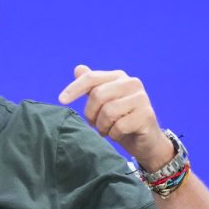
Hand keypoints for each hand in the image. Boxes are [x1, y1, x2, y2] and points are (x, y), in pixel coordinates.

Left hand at [58, 64, 172, 170]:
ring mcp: (141, 98)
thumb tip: (78, 68)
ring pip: (108, 112)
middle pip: (98, 95)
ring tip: (107, 129)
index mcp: (118, 77)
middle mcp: (132, 83)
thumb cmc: (119, 119)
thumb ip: (91, 86)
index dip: (74, 88)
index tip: (61, 101)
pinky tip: (118, 134)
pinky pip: (119, 126)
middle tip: (94, 124)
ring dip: (102, 126)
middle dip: (91, 114)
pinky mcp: (146, 115)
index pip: (91, 78)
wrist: (144, 140)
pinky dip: (113, 134)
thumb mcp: (103, 102)